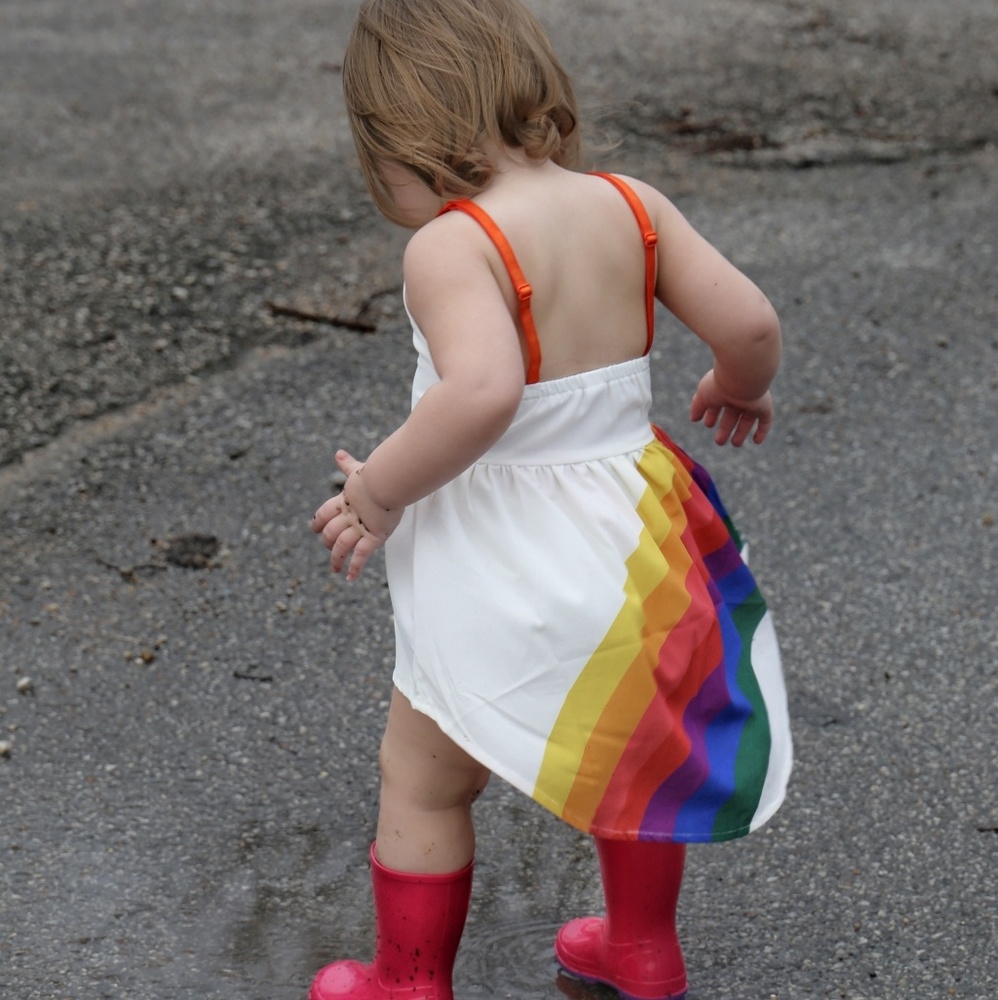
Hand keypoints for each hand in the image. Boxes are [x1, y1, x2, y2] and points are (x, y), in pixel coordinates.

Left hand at [311, 450, 403, 580]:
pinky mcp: (373, 537)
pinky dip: (354, 568)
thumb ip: (348, 465)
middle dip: (327, 543)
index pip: (324, 514)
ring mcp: (360, 528)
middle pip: (330, 533)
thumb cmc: (377, 474)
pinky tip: (350, 578)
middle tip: (328, 549)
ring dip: (336, 560)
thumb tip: (338, 453)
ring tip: (335, 569)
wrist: (387, 482)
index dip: (318, 522)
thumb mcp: (359, 471)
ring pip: (341, 547)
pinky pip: (360, 556)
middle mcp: (349, 517)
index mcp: (344, 501)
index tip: (314, 529)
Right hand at [690, 369, 773, 445]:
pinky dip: (761, 431)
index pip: (717, 405)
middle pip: (731, 415)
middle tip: (719, 441)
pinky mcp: (763, 407)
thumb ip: (697, 406)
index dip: (712, 416)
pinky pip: (765, 421)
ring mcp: (751, 402)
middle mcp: (737, 396)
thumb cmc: (720, 383)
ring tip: (735, 444)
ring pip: (747, 420)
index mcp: (723, 390)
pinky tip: (756, 441)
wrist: (741, 376)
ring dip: (741, 433)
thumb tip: (693, 419)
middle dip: (725, 429)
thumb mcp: (703, 395)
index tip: (707, 424)